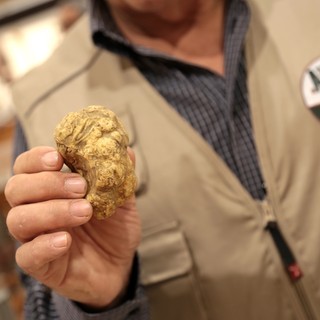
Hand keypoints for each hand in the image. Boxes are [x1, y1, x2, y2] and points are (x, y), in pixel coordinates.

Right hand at [5, 146, 140, 307]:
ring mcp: (35, 237)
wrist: (119, 264)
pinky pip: (27, 255)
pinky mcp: (40, 265)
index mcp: (52, 189)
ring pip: (18, 219)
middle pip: (17, 188)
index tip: (58, 158)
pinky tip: (66, 240)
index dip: (36, 159)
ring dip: (52, 210)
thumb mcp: (122, 199)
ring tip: (84, 211)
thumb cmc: (114, 228)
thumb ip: (120, 176)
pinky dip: (44, 245)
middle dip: (47, 183)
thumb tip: (127, 151)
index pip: (26, 166)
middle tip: (80, 187)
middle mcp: (37, 209)